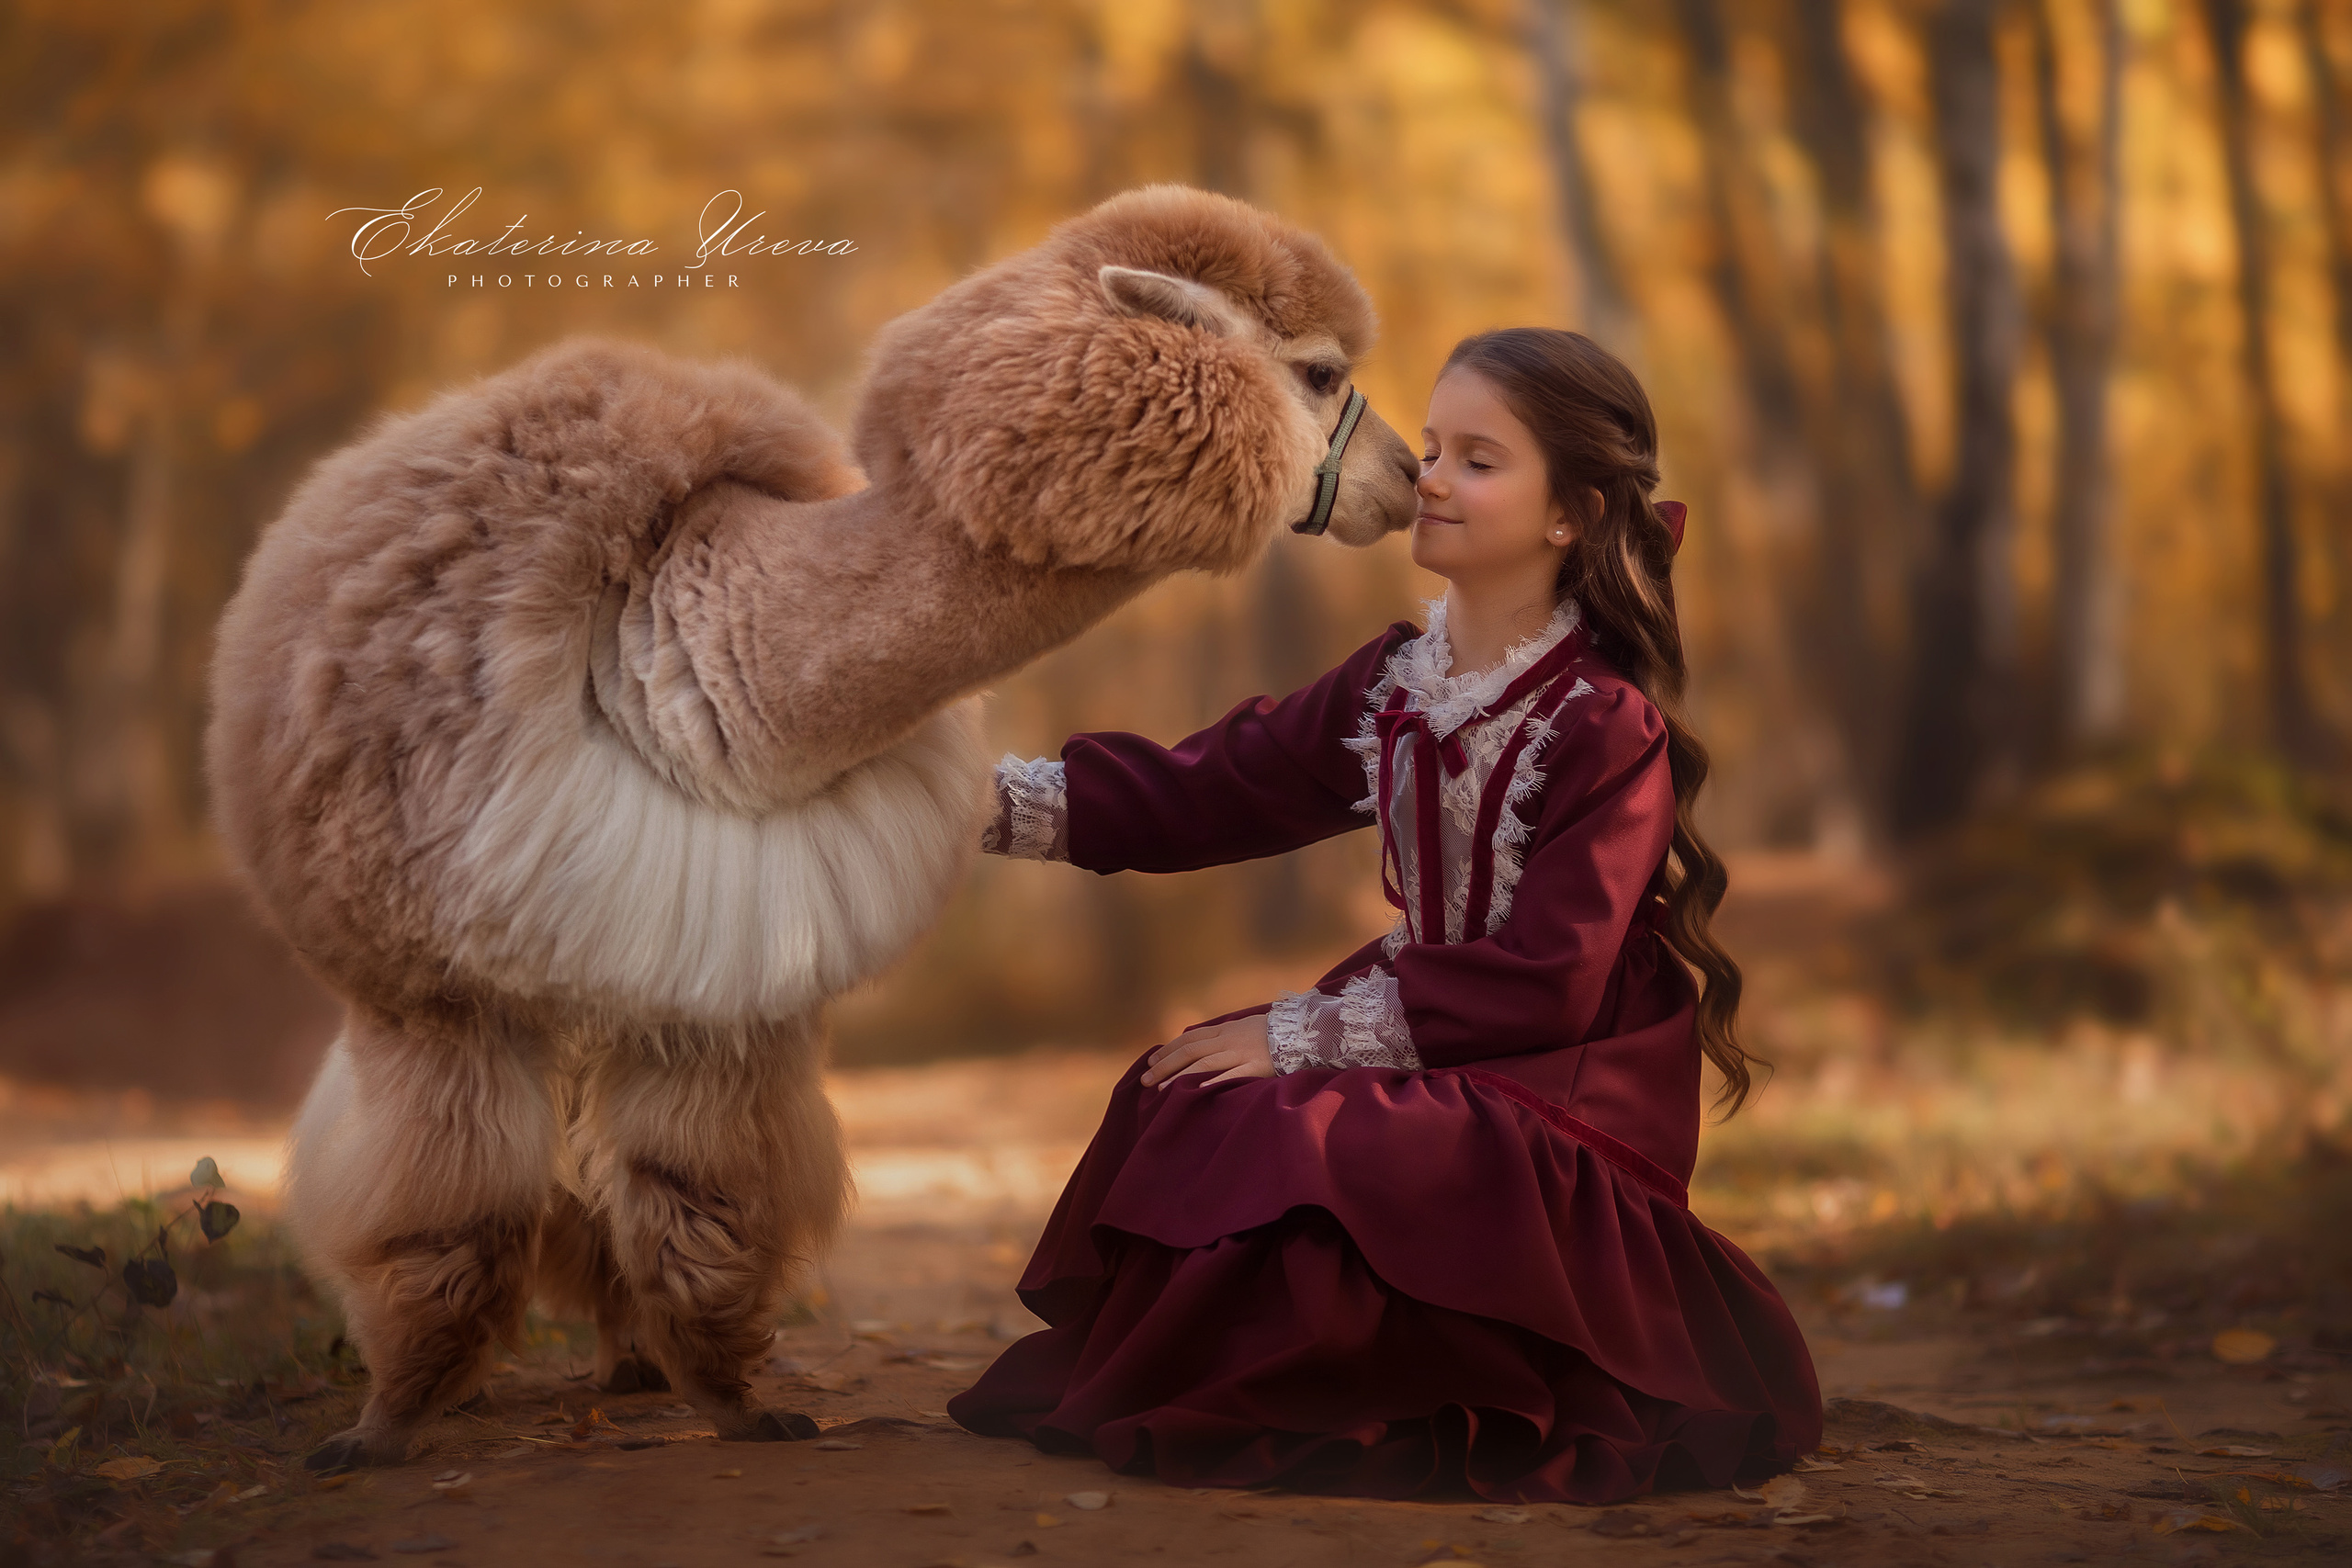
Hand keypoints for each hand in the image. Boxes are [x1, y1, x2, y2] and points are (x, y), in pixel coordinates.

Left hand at [1141, 1014, 1275, 1089]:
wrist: (1303, 1031)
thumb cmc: (1273, 1033)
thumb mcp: (1244, 1027)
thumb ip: (1223, 1036)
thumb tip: (1199, 1043)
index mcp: (1225, 1030)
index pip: (1189, 1039)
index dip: (1168, 1050)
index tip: (1151, 1062)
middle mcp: (1229, 1040)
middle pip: (1190, 1051)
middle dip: (1165, 1065)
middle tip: (1146, 1079)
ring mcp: (1242, 1053)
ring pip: (1204, 1063)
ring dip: (1179, 1076)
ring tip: (1161, 1089)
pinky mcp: (1256, 1067)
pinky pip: (1231, 1075)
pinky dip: (1212, 1082)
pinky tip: (1196, 1090)